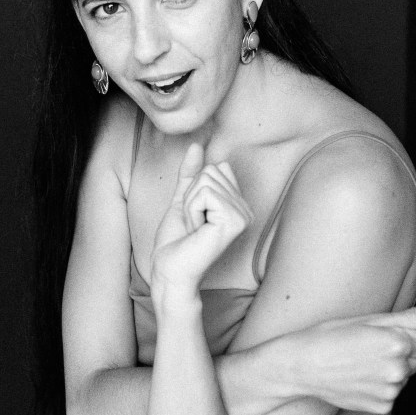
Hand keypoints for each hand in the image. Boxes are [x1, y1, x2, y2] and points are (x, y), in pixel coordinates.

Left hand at [151, 144, 252, 299]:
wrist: (170, 269)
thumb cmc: (176, 240)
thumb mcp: (183, 198)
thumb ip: (191, 173)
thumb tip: (196, 145)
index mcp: (237, 204)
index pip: (217, 167)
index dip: (195, 188)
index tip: (195, 214)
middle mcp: (245, 210)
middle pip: (211, 171)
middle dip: (192, 196)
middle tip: (193, 223)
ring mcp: (243, 215)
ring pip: (207, 180)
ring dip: (191, 204)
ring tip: (195, 228)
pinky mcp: (235, 221)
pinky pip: (206, 193)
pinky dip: (192, 209)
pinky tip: (197, 230)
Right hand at [276, 297, 415, 413]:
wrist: (302, 366)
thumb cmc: (331, 335)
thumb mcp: (371, 319)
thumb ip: (414, 315)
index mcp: (398, 342)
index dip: (407, 335)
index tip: (384, 334)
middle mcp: (399, 370)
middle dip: (403, 352)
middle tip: (370, 346)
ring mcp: (391, 392)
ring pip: (405, 377)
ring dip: (391, 369)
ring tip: (360, 362)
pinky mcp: (382, 407)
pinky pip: (392, 393)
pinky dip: (380, 386)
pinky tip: (358, 378)